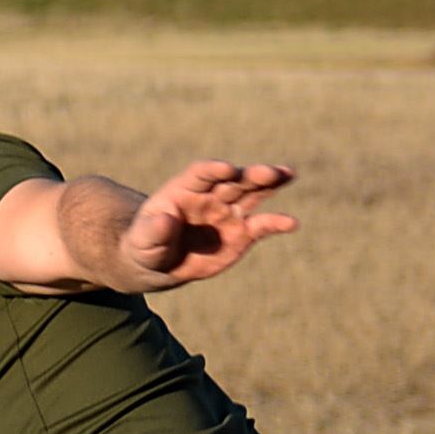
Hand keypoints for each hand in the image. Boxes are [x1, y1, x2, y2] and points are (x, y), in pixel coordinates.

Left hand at [119, 159, 297, 286]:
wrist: (161, 264)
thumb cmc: (146, 246)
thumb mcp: (142, 241)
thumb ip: (153, 231)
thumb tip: (166, 220)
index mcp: (184, 190)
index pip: (201, 173)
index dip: (213, 170)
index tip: (226, 169)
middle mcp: (211, 196)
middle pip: (234, 180)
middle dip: (251, 175)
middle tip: (270, 172)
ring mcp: (229, 212)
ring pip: (253, 194)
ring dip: (270, 184)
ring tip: (288, 174)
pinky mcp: (243, 232)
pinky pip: (262, 225)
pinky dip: (277, 223)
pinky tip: (291, 223)